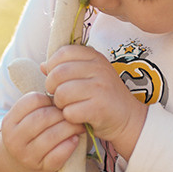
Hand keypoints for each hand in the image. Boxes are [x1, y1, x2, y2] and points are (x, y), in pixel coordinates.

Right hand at [0, 92, 84, 171]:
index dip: (49, 98)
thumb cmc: (28, 133)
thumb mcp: (24, 117)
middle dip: (62, 113)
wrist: (17, 164)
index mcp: (10, 121)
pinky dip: (70, 145)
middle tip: (74, 112)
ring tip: (79, 124)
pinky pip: (58, 155)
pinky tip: (75, 139)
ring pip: (52, 136)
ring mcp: (27, 155)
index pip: (32, 100)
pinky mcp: (41, 168)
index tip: (58, 102)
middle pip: (43, 117)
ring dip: (70, 128)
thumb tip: (65, 89)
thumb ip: (39, 104)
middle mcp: (14, 139)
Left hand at [43, 45, 146, 160]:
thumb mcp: (89, 75)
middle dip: (52, 88)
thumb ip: (67, 67)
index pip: (63, 52)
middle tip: (60, 96)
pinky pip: (70, 111)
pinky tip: (78, 116)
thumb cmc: (103, 96)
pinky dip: (70, 117)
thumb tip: (43, 65)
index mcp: (95, 57)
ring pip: (61, 93)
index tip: (57, 78)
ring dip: (60, 104)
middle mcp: (99, 69)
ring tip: (69, 106)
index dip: (53, 66)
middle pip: (58, 73)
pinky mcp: (99, 108)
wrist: (129, 119)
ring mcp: (100, 88)